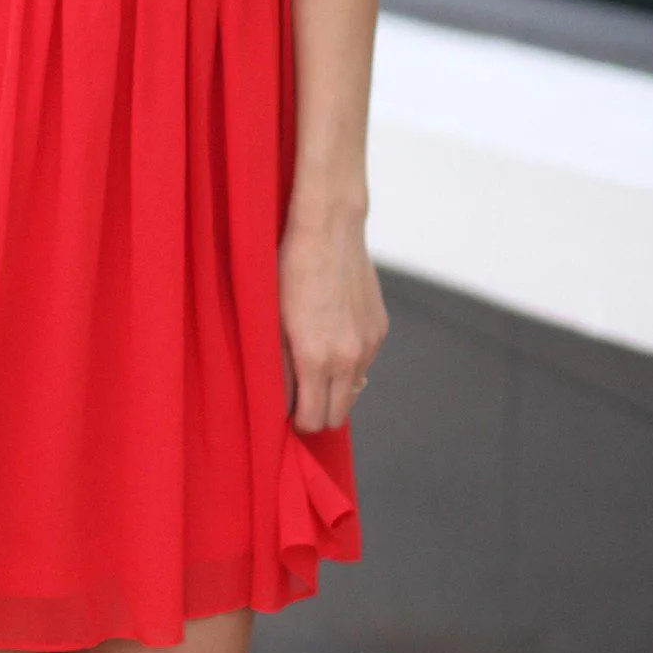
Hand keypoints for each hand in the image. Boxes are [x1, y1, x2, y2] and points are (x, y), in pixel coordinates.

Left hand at [277, 197, 388, 430]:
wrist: (329, 230)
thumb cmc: (289, 270)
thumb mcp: (272, 322)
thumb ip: (278, 367)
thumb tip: (281, 400)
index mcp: (317, 359)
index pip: (314, 420)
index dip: (298, 423)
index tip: (287, 412)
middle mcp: (349, 358)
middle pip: (338, 416)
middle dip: (318, 413)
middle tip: (299, 397)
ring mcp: (369, 344)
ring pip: (355, 390)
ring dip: (336, 389)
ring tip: (313, 366)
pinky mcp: (380, 329)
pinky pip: (365, 363)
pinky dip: (349, 363)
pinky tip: (332, 338)